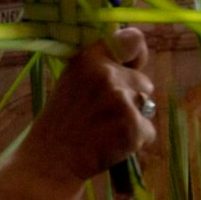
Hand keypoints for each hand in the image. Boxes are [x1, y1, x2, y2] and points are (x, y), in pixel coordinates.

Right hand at [0, 28, 155, 199]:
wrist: (51, 160)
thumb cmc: (64, 121)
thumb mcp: (74, 80)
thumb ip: (101, 68)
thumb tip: (135, 63)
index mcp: (89, 58)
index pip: (133, 39)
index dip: (136, 56)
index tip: (128, 69)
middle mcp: (106, 74)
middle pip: (144, 82)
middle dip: (132, 98)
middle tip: (103, 114)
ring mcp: (120, 100)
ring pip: (147, 107)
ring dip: (134, 120)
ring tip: (104, 130)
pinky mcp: (132, 126)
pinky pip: (149, 131)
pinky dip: (135, 141)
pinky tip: (110, 145)